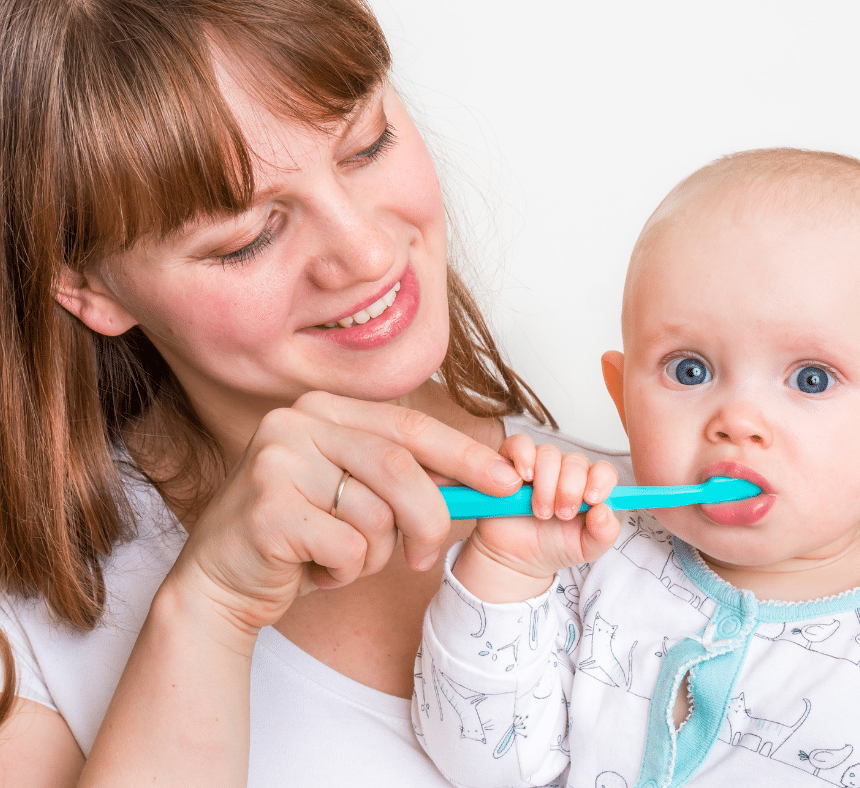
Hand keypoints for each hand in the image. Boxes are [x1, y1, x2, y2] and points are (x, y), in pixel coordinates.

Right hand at [164, 391, 522, 638]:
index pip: (410, 426)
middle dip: (429, 518)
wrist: (222, 582)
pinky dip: (345, 573)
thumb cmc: (302, 536)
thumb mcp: (355, 493)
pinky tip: (314, 570)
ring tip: (341, 557)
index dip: (465, 455)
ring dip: (375, 554)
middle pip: (401, 467)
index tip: (506, 480)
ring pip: (376, 514)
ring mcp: (277, 462)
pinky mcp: (267, 510)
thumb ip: (404, 477)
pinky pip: (348, 549)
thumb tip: (485, 479)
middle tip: (425, 556)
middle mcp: (297, 423)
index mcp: (323, 408)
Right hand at [452, 434, 619, 601]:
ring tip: (540, 512)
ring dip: (546, 485)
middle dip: (569, 490)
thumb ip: (604, 533)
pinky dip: (523, 457)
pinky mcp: (512, 463)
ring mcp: (539, 464)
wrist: (517, 559)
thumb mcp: (587, 548)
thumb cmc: (554, 547)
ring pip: (549, 454)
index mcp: (588, 486)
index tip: (591, 500)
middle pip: (576, 461)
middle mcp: (565, 471)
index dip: (600, 480)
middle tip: (561, 515)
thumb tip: (604, 510)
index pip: (603, 470)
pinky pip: (520, 444)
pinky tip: (523, 479)